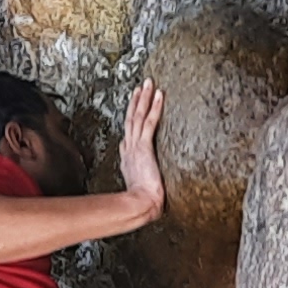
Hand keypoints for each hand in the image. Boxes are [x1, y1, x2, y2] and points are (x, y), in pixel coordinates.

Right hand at [116, 78, 164, 216]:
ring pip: (138, 116)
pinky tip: (159, 95)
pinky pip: (149, 122)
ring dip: (143, 98)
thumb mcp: (138, 185)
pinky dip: (154, 107)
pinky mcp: (144, 147)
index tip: (134, 107)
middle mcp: (129, 148)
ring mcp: (136, 146)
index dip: (131, 118)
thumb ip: (140, 176)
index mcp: (128, 157)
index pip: (129, 133)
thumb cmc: (143, 200)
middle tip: (140, 86)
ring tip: (148, 83)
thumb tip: (141, 174)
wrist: (140, 203)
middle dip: (136, 101)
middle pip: (132, 119)